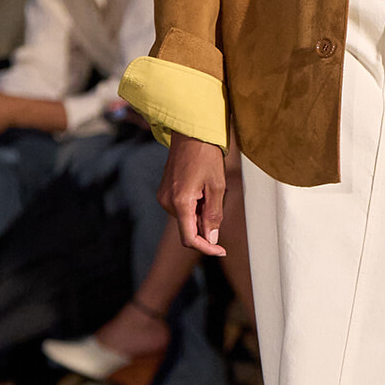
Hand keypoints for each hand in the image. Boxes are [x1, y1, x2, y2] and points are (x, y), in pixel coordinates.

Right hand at [158, 130, 227, 255]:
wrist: (190, 134)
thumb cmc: (206, 157)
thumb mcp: (217, 187)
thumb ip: (214, 215)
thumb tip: (211, 238)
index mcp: (180, 203)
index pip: (190, 238)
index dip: (206, 248)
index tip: (221, 250)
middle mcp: (166, 202)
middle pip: (188, 228)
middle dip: (206, 225)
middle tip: (218, 201)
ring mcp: (163, 197)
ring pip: (186, 218)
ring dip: (200, 213)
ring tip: (209, 189)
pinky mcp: (164, 192)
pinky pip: (181, 208)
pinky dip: (194, 206)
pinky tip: (201, 188)